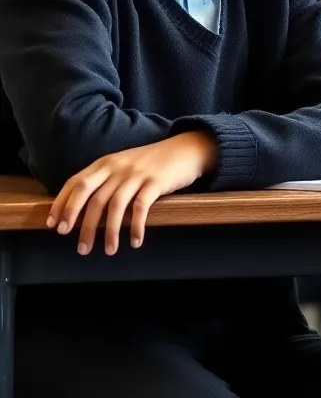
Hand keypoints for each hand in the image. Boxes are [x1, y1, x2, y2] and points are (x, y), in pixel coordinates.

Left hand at [47, 131, 216, 255]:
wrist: (186, 149)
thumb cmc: (153, 162)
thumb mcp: (124, 164)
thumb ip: (105, 179)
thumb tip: (82, 209)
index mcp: (106, 163)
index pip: (76, 183)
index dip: (62, 205)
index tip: (53, 226)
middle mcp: (118, 167)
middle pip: (92, 197)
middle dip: (82, 224)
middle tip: (81, 246)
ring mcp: (137, 174)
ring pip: (115, 206)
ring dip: (110, 232)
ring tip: (109, 250)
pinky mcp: (156, 182)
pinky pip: (141, 207)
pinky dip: (136, 226)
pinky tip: (136, 241)